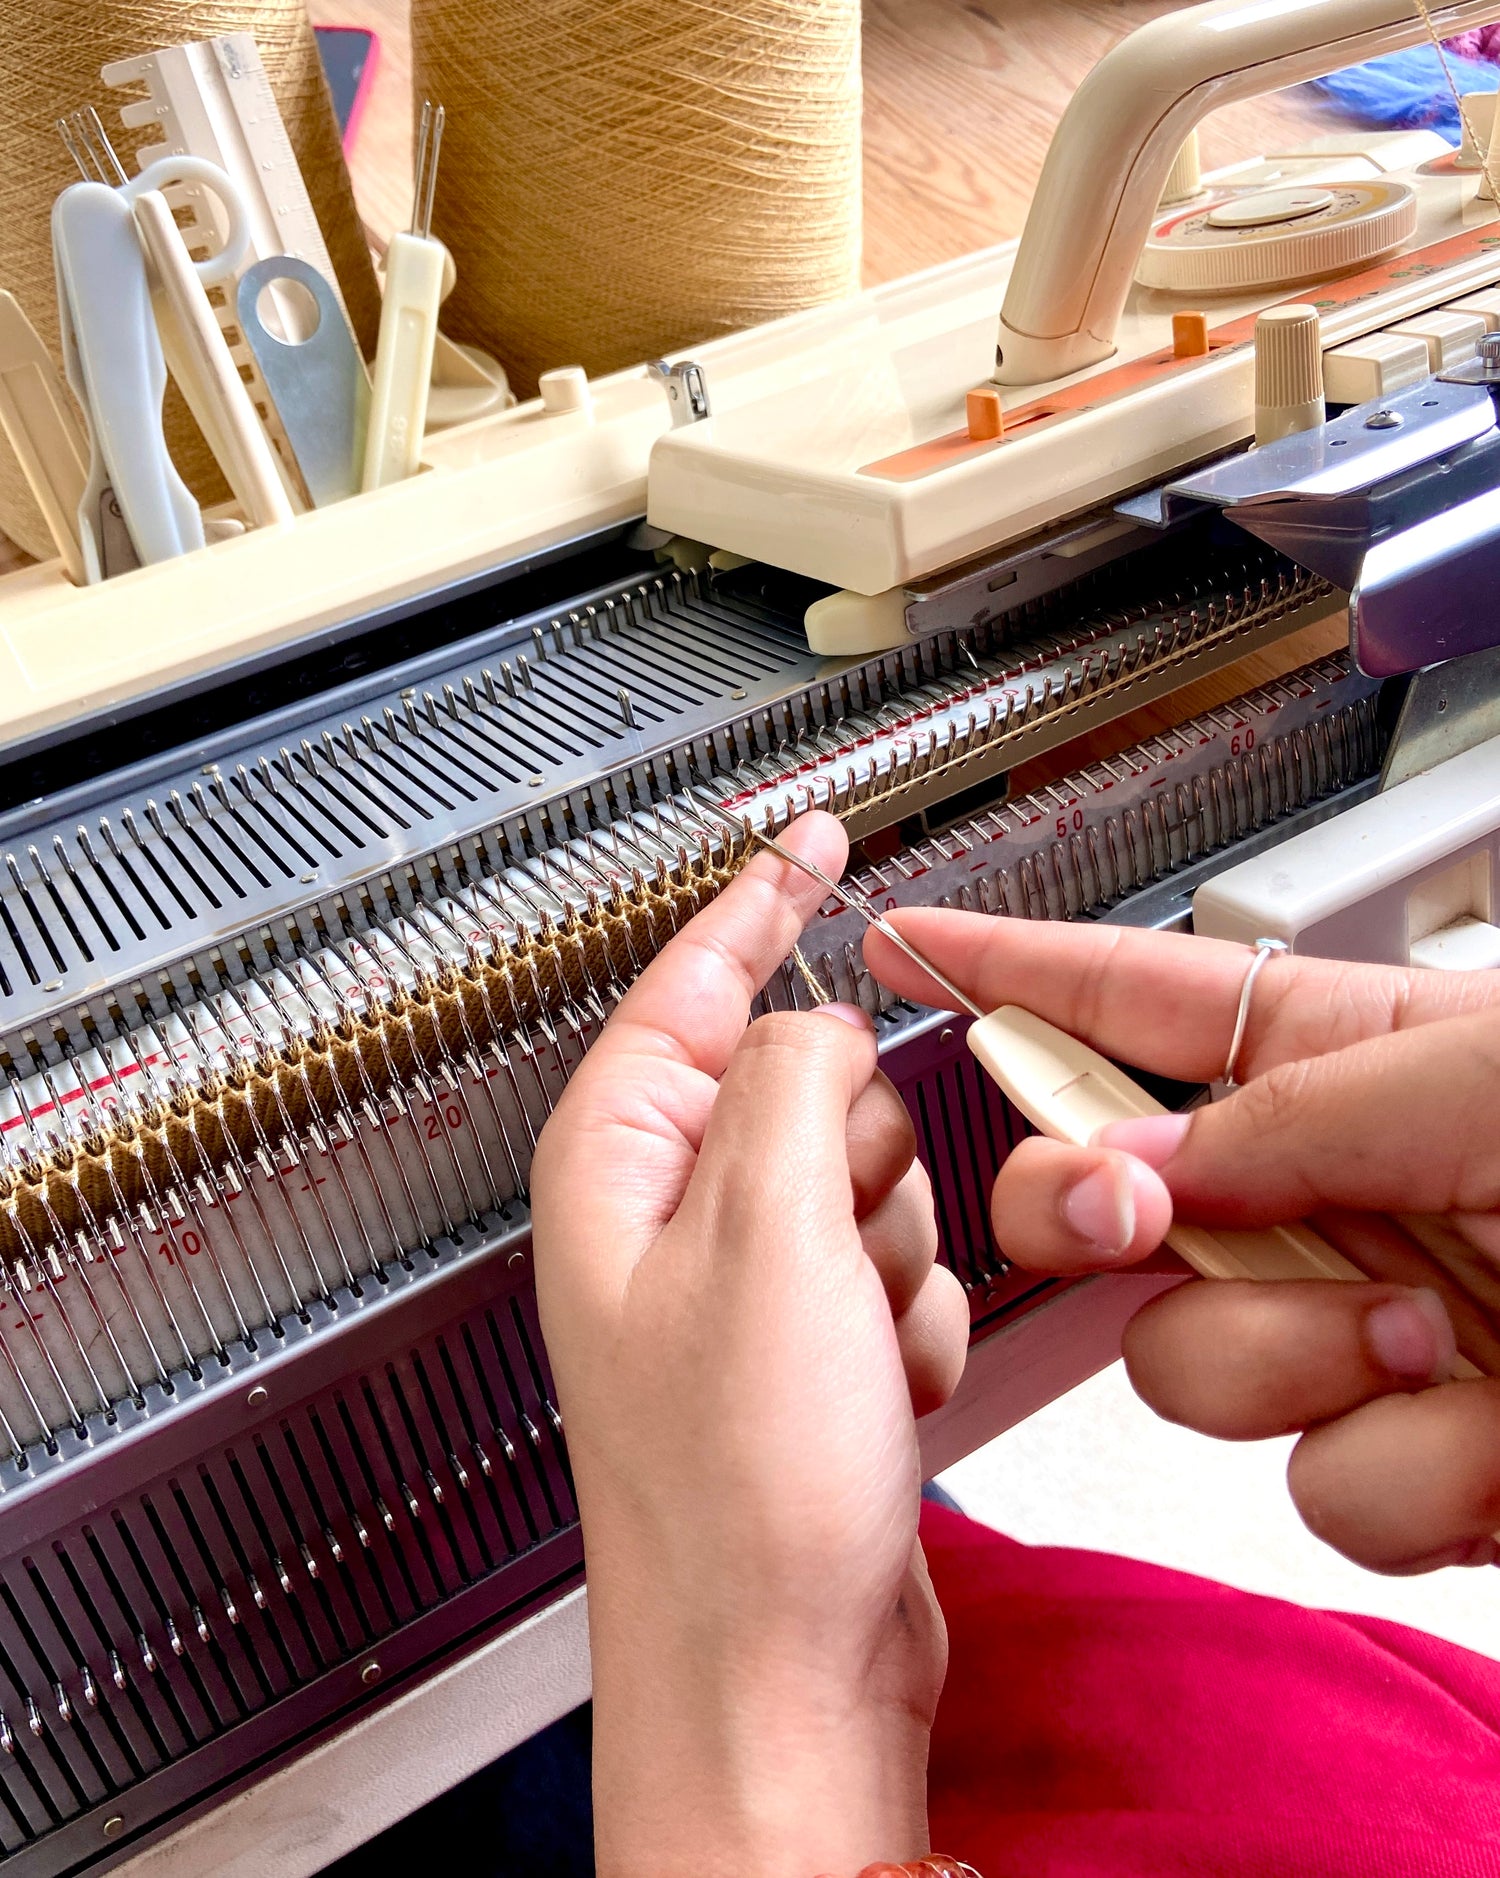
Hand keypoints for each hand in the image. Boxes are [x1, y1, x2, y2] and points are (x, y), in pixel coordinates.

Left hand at [531, 812, 968, 1877]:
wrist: (782, 1672)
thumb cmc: (734, 1495)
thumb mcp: (773, 1239)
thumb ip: (798, 1087)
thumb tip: (825, 1027)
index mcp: (617, 1168)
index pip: (692, 984)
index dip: (761, 901)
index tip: (808, 837)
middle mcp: (671, 1223)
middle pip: (809, 1085)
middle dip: (860, 1153)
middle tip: (845, 1238)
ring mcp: (746, 1293)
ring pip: (872, 1179)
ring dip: (894, 1255)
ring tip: (857, 1341)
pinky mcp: (811, 1354)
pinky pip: (900, 1270)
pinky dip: (913, 1322)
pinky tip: (882, 1392)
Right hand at [866, 911, 1499, 1575]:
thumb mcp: (1479, 1078)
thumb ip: (1286, 1112)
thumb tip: (1123, 1163)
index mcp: (1349, 1059)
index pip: (1138, 998)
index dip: (1012, 967)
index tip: (907, 948)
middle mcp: (1324, 1193)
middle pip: (1102, 1198)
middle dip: (1077, 1212)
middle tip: (1131, 1214)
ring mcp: (1348, 1328)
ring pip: (1185, 1363)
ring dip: (1301, 1358)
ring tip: (1435, 1341)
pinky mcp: (1401, 1454)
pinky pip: (1314, 1487)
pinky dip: (1404, 1474)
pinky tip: (1491, 1440)